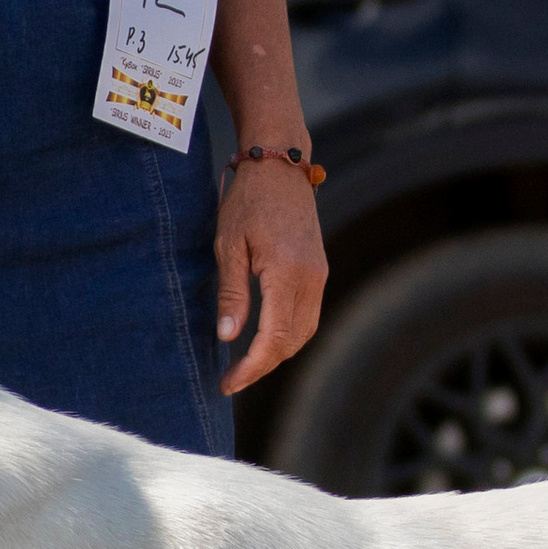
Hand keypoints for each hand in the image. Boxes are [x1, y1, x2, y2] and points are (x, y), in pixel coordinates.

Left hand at [215, 155, 326, 392]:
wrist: (281, 165)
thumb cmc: (248, 200)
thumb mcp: (228, 245)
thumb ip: (231, 294)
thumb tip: (228, 338)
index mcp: (287, 272)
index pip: (274, 337)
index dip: (252, 367)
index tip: (228, 384)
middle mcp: (311, 278)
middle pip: (292, 341)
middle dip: (263, 367)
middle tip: (231, 381)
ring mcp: (319, 274)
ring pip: (304, 332)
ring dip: (278, 353)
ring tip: (246, 366)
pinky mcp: (319, 270)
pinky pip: (308, 315)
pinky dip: (289, 335)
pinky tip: (265, 339)